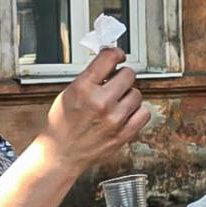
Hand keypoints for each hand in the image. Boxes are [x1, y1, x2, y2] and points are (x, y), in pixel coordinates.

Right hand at [39, 48, 150, 168]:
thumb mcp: (68, 93)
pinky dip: (137, 112)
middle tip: (116, 82)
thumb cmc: (62, 124)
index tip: (118, 56)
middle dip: (122, 76)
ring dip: (128, 95)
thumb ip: (90, 77)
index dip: (116, 53)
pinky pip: (144, 113)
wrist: (62, 153)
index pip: (110, 57)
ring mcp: (114, 119)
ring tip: (117, 102)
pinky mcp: (124, 134)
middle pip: (128, 74)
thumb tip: (109, 62)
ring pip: (137, 94)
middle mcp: (101, 102)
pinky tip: (125, 113)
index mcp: (84, 88)